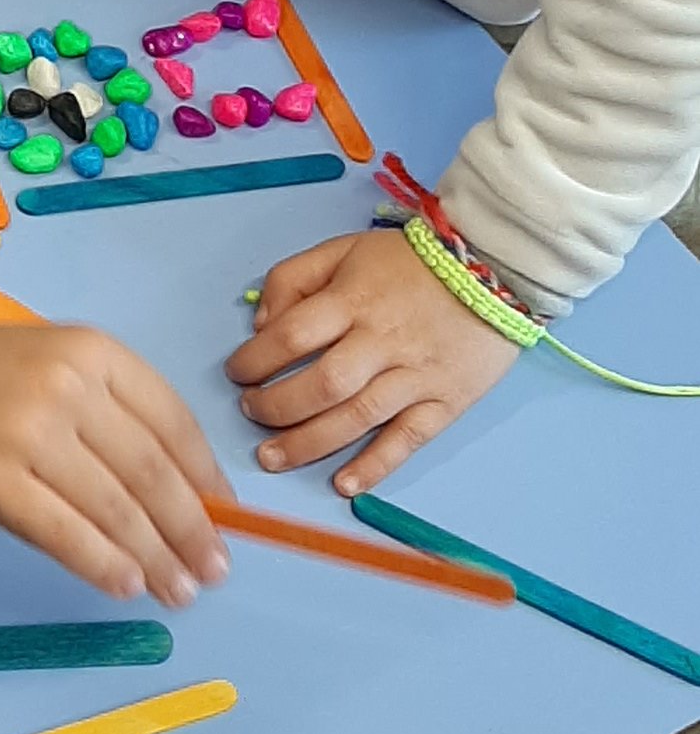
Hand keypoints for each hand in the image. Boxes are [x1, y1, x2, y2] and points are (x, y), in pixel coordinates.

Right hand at [0, 321, 230, 607]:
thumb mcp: (54, 368)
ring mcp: (30, 431)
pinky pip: (63, 531)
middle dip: (189, 528)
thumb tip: (181, 490)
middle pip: (150, 470)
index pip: (170, 419)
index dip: (204, 475)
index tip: (225, 515)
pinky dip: (101, 563)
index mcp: (93, 351)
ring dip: (154, 557)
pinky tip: (125, 585)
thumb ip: (111, 415)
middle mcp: (67, 385)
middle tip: (213, 570)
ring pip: (114, 506)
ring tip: (178, 590)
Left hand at [225, 225, 517, 492]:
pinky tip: (343, 485)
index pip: (292, 335)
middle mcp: (383, 341)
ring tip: (271, 457)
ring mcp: (416, 375)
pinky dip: (375, 466)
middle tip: (251, 412)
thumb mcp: (345, 249)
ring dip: (308, 444)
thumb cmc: (411, 261)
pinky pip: (407, 440)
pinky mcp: (446, 401)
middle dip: (276, 407)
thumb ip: (295, 278)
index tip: (238, 372)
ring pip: (357, 418)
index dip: (255, 360)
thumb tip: (262, 325)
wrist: (495, 265)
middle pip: (321, 384)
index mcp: (354, 299)